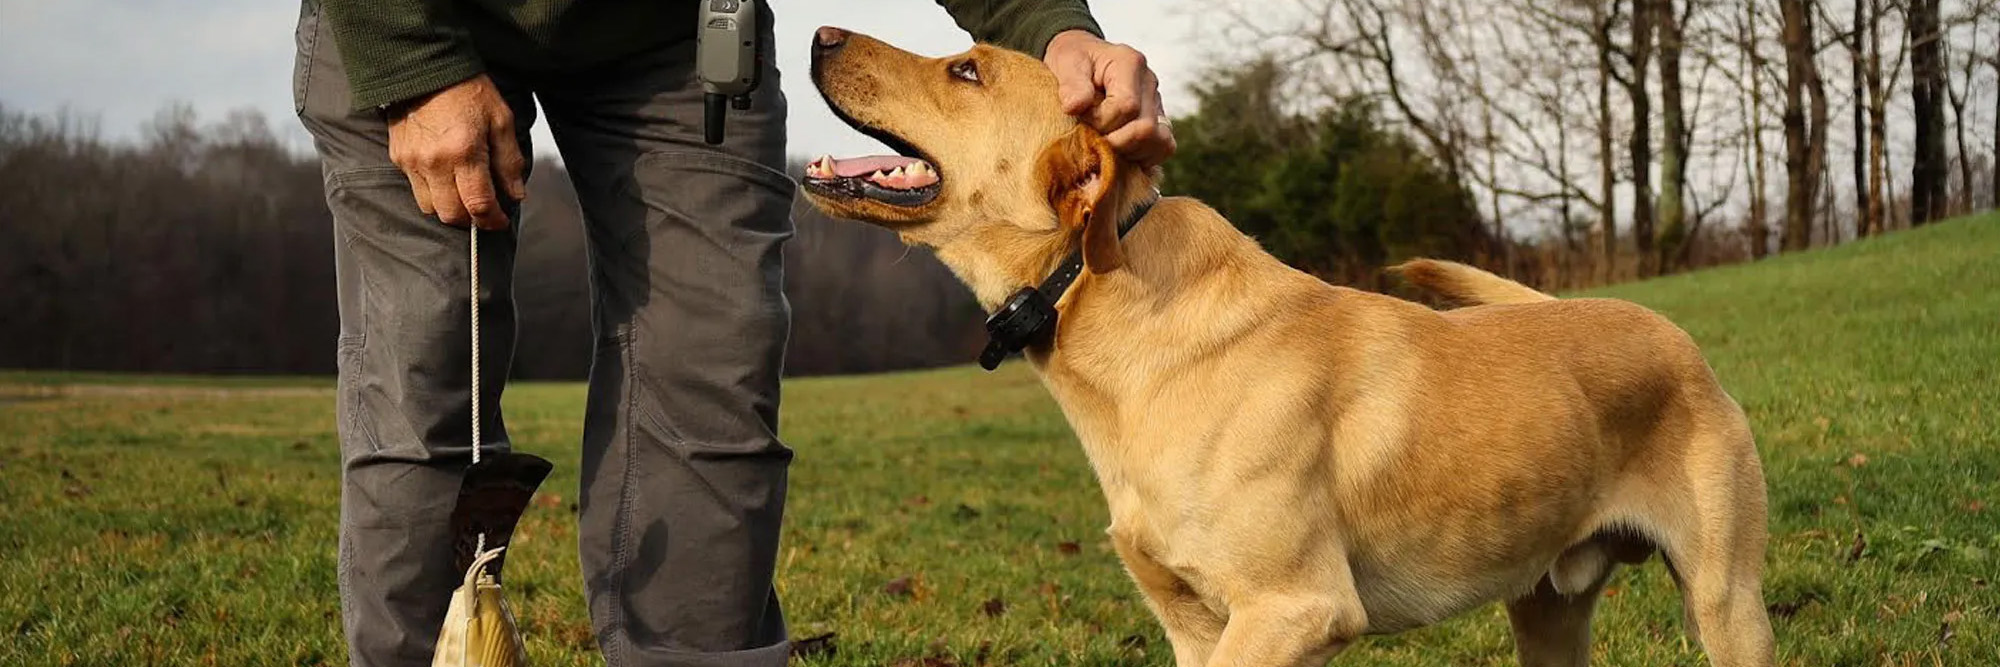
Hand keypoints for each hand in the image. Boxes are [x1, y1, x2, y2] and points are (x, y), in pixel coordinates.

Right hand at [386, 74, 526, 229]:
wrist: (425, 69)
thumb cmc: (466, 91)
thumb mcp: (501, 121)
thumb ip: (509, 161)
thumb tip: (515, 194)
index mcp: (464, 152)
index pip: (478, 205)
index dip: (494, 220)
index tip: (501, 220)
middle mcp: (434, 162)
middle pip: (451, 215)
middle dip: (471, 220)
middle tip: (484, 211)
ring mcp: (412, 162)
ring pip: (430, 207)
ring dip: (450, 209)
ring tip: (464, 195)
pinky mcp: (399, 158)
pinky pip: (416, 189)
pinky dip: (433, 192)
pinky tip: (446, 178)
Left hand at [1043, 30, 1175, 167]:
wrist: (1082, 60)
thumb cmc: (1074, 61)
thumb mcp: (1066, 63)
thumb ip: (1071, 84)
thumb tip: (1075, 107)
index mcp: (1130, 63)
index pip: (1126, 106)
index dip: (1101, 122)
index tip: (1082, 118)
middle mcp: (1149, 83)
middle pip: (1144, 128)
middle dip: (1114, 140)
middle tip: (1092, 135)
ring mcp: (1157, 103)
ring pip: (1160, 142)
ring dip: (1129, 151)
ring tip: (1106, 144)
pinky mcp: (1159, 121)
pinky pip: (1163, 148)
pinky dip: (1142, 157)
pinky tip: (1120, 152)